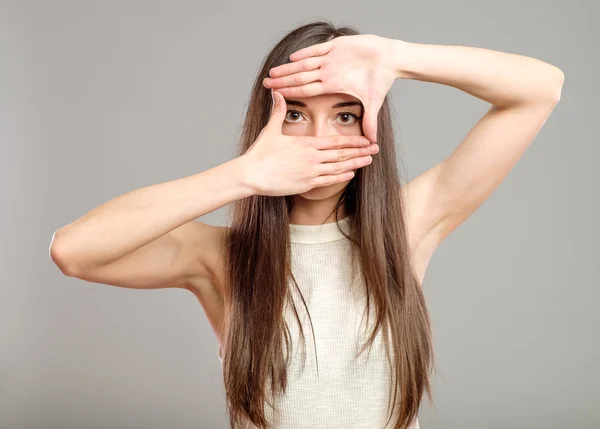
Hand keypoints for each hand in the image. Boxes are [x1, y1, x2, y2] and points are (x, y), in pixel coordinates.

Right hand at [240, 90, 378, 196]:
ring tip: (369, 161)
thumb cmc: (259, 153)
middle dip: (360, 151)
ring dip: (355, 164)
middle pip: (342, 154)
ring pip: (339, 168)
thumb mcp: (270, 130)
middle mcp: (312, 157)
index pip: (335, 141)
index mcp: (306, 143)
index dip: (352, 140)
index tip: (365, 139)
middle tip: (375, 149)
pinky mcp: (306, 184)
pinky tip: (352, 174)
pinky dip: (341, 177)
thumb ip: (278, 112)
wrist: (251, 174)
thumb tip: (277, 93)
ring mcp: (310, 171)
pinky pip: (328, 181)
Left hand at [263, 35, 399, 142]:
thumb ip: (370, 120)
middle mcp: (328, 72)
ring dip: (288, 68)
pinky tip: (293, 57)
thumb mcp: (373, 102)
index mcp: (332, 84)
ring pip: (304, 64)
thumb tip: (373, 141)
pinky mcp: (339, 45)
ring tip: (272, 71)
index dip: (291, 91)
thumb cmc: (381, 80)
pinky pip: (319, 50)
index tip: (276, 95)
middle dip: (282, 80)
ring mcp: (332, 59)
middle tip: (265, 83)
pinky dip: (307, 53)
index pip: (306, 90)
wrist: (391, 58)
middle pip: (300, 77)